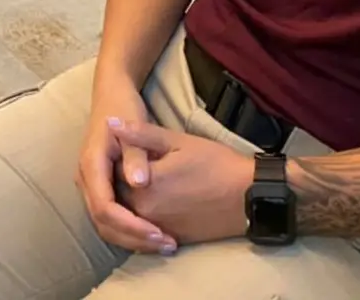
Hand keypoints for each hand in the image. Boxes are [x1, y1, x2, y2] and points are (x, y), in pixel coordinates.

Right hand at [77, 80, 169, 253]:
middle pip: (103, 223)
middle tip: (166, 244)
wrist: (112, 93)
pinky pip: (110, 215)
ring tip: (163, 242)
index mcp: (91, 165)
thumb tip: (139, 184)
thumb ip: (136, 156)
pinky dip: (129, 228)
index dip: (130, 226)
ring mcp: (90, 184)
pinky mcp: (99, 186)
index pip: (105, 209)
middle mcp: (85, 179)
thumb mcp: (134, 126)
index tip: (158, 233)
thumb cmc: (124, 107)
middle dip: (134, 238)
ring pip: (105, 224)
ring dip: (132, 237)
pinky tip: (152, 230)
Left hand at [113, 122, 252, 246]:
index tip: (130, 147)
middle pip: (119, 196)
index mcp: (144, 186)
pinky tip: (157, 197)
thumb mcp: (177, 141)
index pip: (113, 173)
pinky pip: (146, 228)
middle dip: (123, 180)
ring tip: (149, 178)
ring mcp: (158, 229)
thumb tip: (111, 121)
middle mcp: (145, 212)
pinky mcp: (172, 238)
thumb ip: (141, 134)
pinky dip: (145, 215)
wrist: (248, 197)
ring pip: (131, 213)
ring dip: (132, 198)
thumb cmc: (215, 163)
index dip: (118, 158)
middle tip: (138, 160)